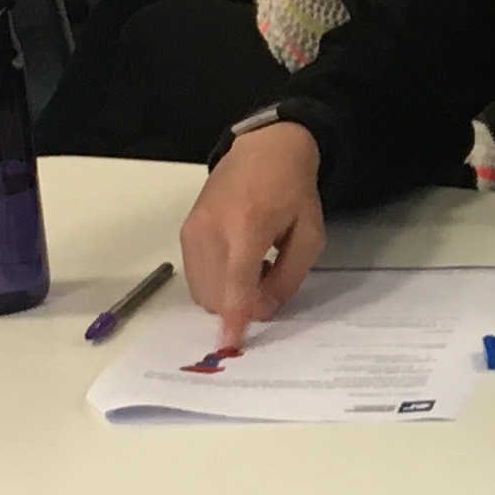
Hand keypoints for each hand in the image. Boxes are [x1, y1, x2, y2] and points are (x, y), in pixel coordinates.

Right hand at [178, 121, 325, 352]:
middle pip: (215, 294)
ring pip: (201, 290)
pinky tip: (238, 263)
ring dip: (227, 296)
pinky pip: (195, 276)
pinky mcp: (185, 231)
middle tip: (268, 286)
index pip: (235, 284)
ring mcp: (192, 230)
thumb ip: (288, 277)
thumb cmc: (292, 190)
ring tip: (254, 270)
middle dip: (239, 306)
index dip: (234, 318)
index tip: (230, 344)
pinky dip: (216, 282)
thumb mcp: (309, 234)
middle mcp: (211, 229)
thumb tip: (265, 311)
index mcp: (247, 227)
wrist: (263, 149)